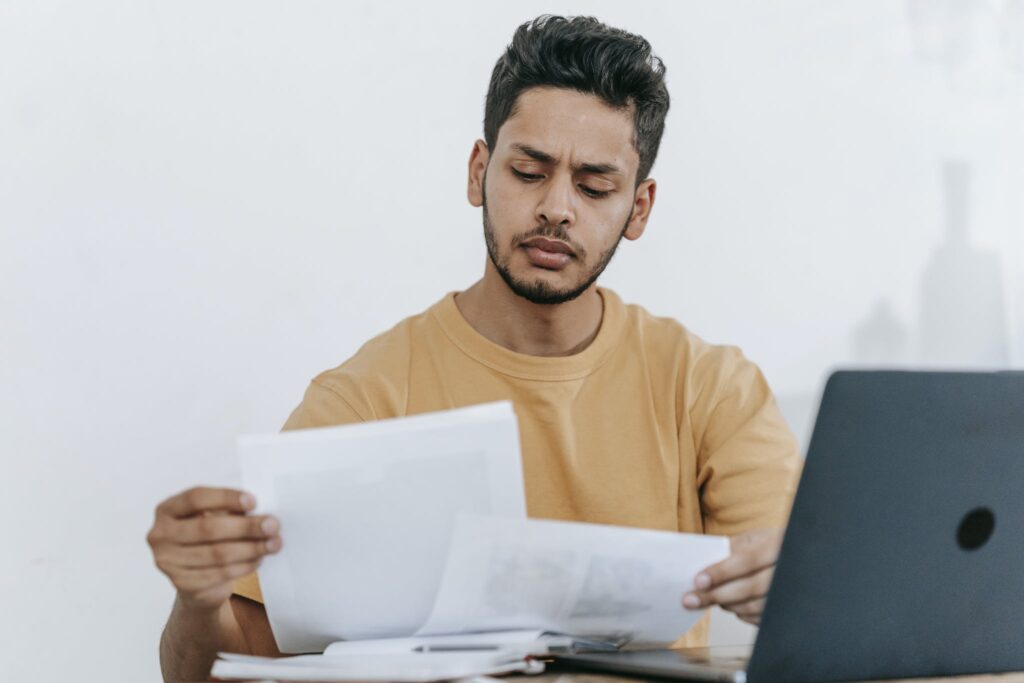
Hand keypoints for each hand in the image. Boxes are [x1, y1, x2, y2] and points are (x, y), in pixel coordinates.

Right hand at [147, 487, 281, 610]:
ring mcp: (168, 562)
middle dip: (246, 526)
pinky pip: (220, 573)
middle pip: (208, 528)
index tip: (254, 501)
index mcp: (166, 510)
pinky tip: (259, 558)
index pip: (196, 498)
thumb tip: (261, 512)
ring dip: (252, 548)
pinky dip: (245, 565)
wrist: (196, 581)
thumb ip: (228, 511)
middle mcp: (160, 535)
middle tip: (273, 525)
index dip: (226, 498)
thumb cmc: (207, 539)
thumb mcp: (212, 518)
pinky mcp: (183, 584)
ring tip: (274, 543)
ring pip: (217, 554)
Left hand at [681, 528, 782, 624]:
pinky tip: (730, 605)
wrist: (798, 557)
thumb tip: (702, 562)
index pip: (746, 560)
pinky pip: (761, 618)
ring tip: (710, 598)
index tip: (698, 581)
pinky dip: (741, 613)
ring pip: (755, 606)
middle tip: (691, 600)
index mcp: (777, 545)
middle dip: (717, 594)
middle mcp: (788, 569)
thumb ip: (732, 548)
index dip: (721, 571)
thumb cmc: (770, 546)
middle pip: (750, 587)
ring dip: (727, 604)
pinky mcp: (789, 610)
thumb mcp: (754, 538)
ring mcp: (792, 592)